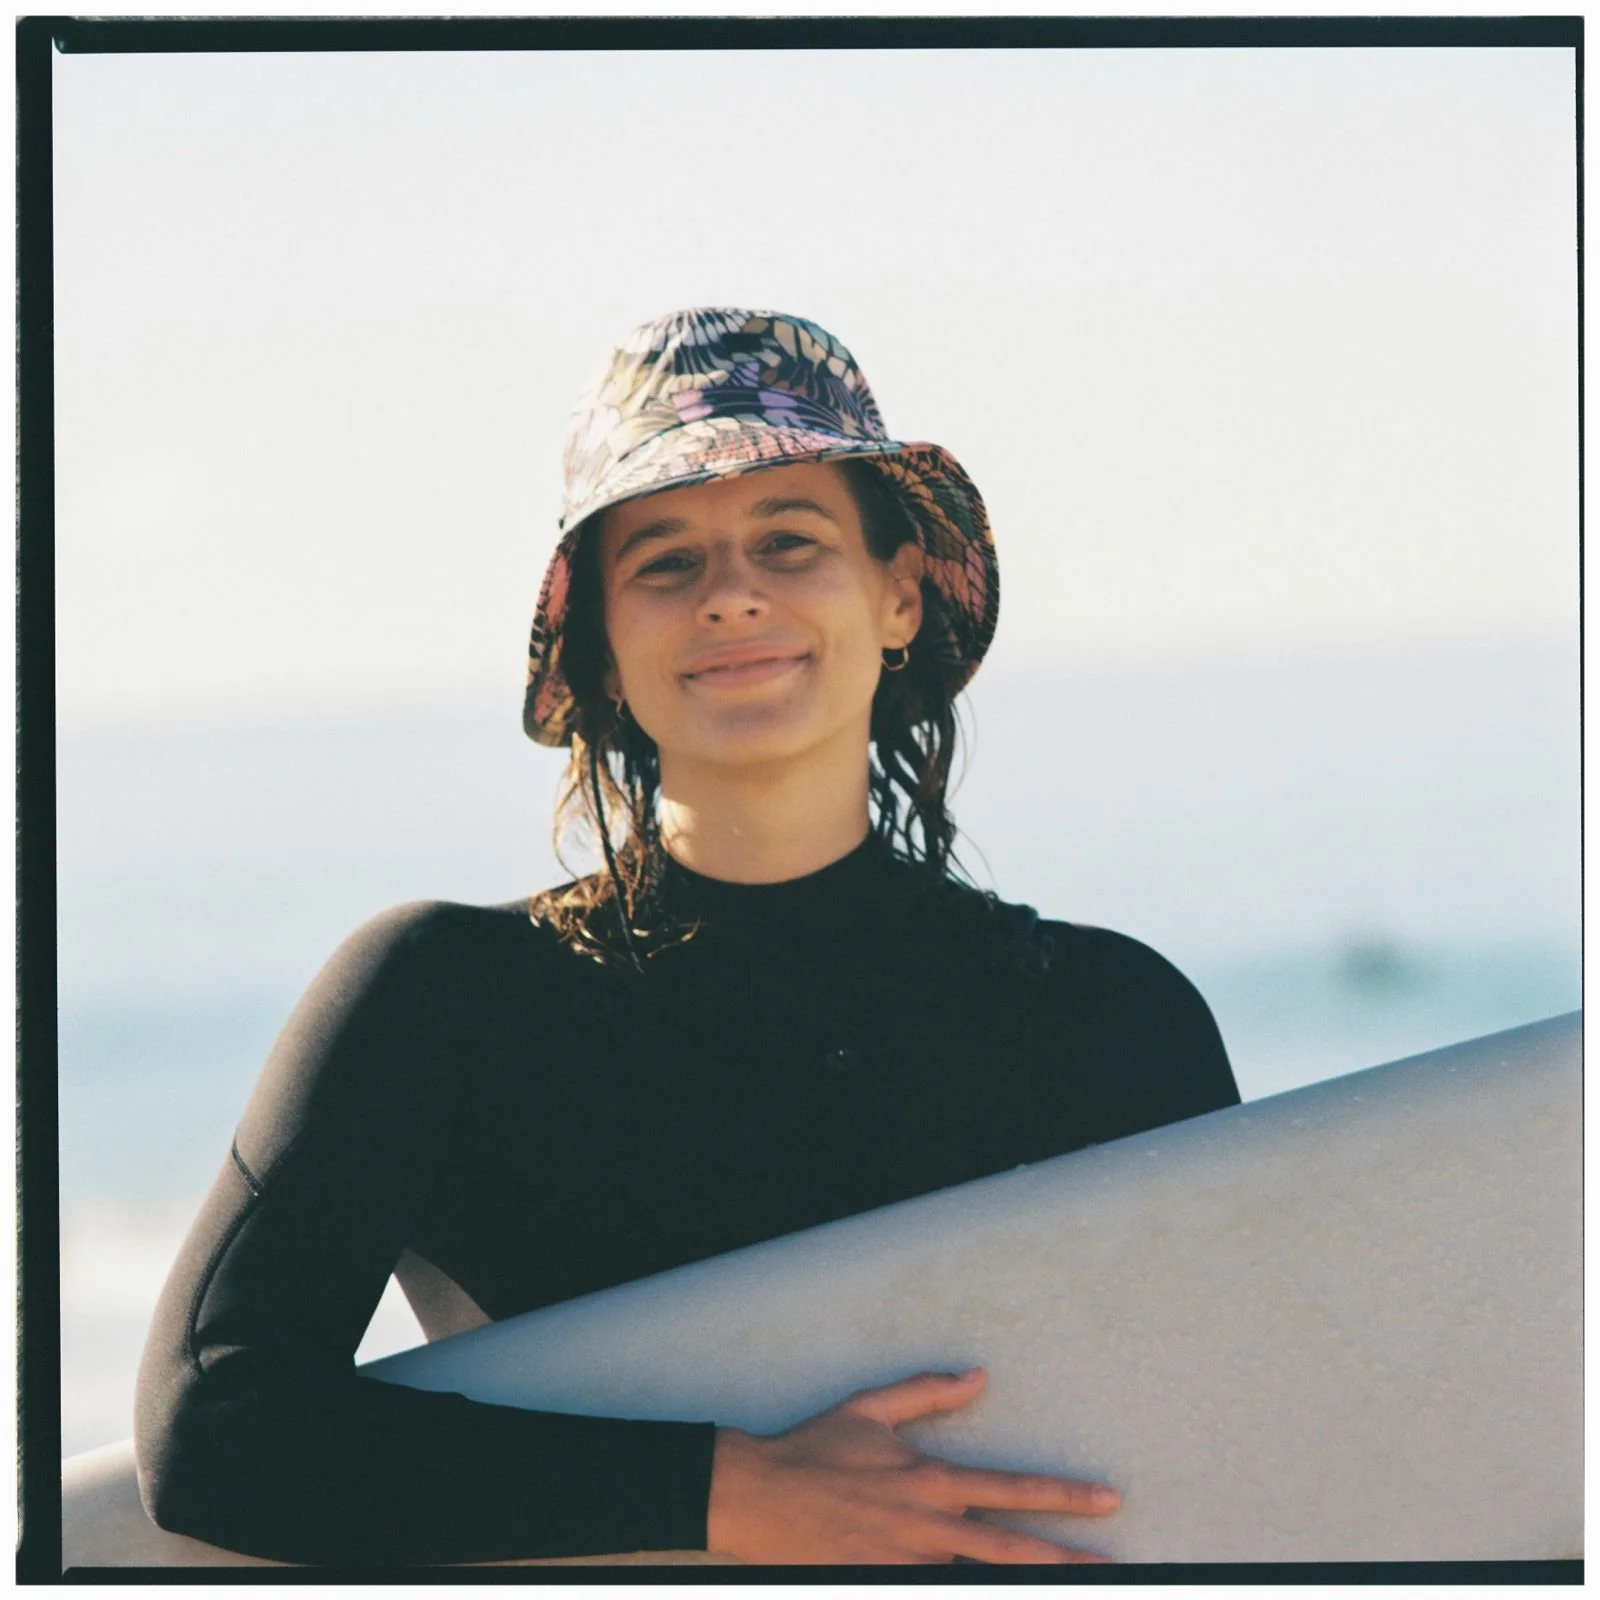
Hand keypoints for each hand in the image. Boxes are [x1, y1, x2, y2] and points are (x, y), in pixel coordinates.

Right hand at [704, 1367, 1118, 1564]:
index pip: (1012, 1488)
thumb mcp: (870, 1408)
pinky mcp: (882, 1583)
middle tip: (1113, 1565)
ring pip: (980, 1578)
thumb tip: (976, 1376)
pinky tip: (993, 1592)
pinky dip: (965, 1589)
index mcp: (929, 1478)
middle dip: (1067, 1559)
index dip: (1064, 1496)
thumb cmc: (813, 1448)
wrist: (756, 1495)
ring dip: (1024, 1580)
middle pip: (1011, 1549)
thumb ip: (927, 1392)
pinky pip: (934, 1591)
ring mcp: (906, 1562)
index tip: (1107, 1499)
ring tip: (1072, 1585)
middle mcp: (926, 1525)